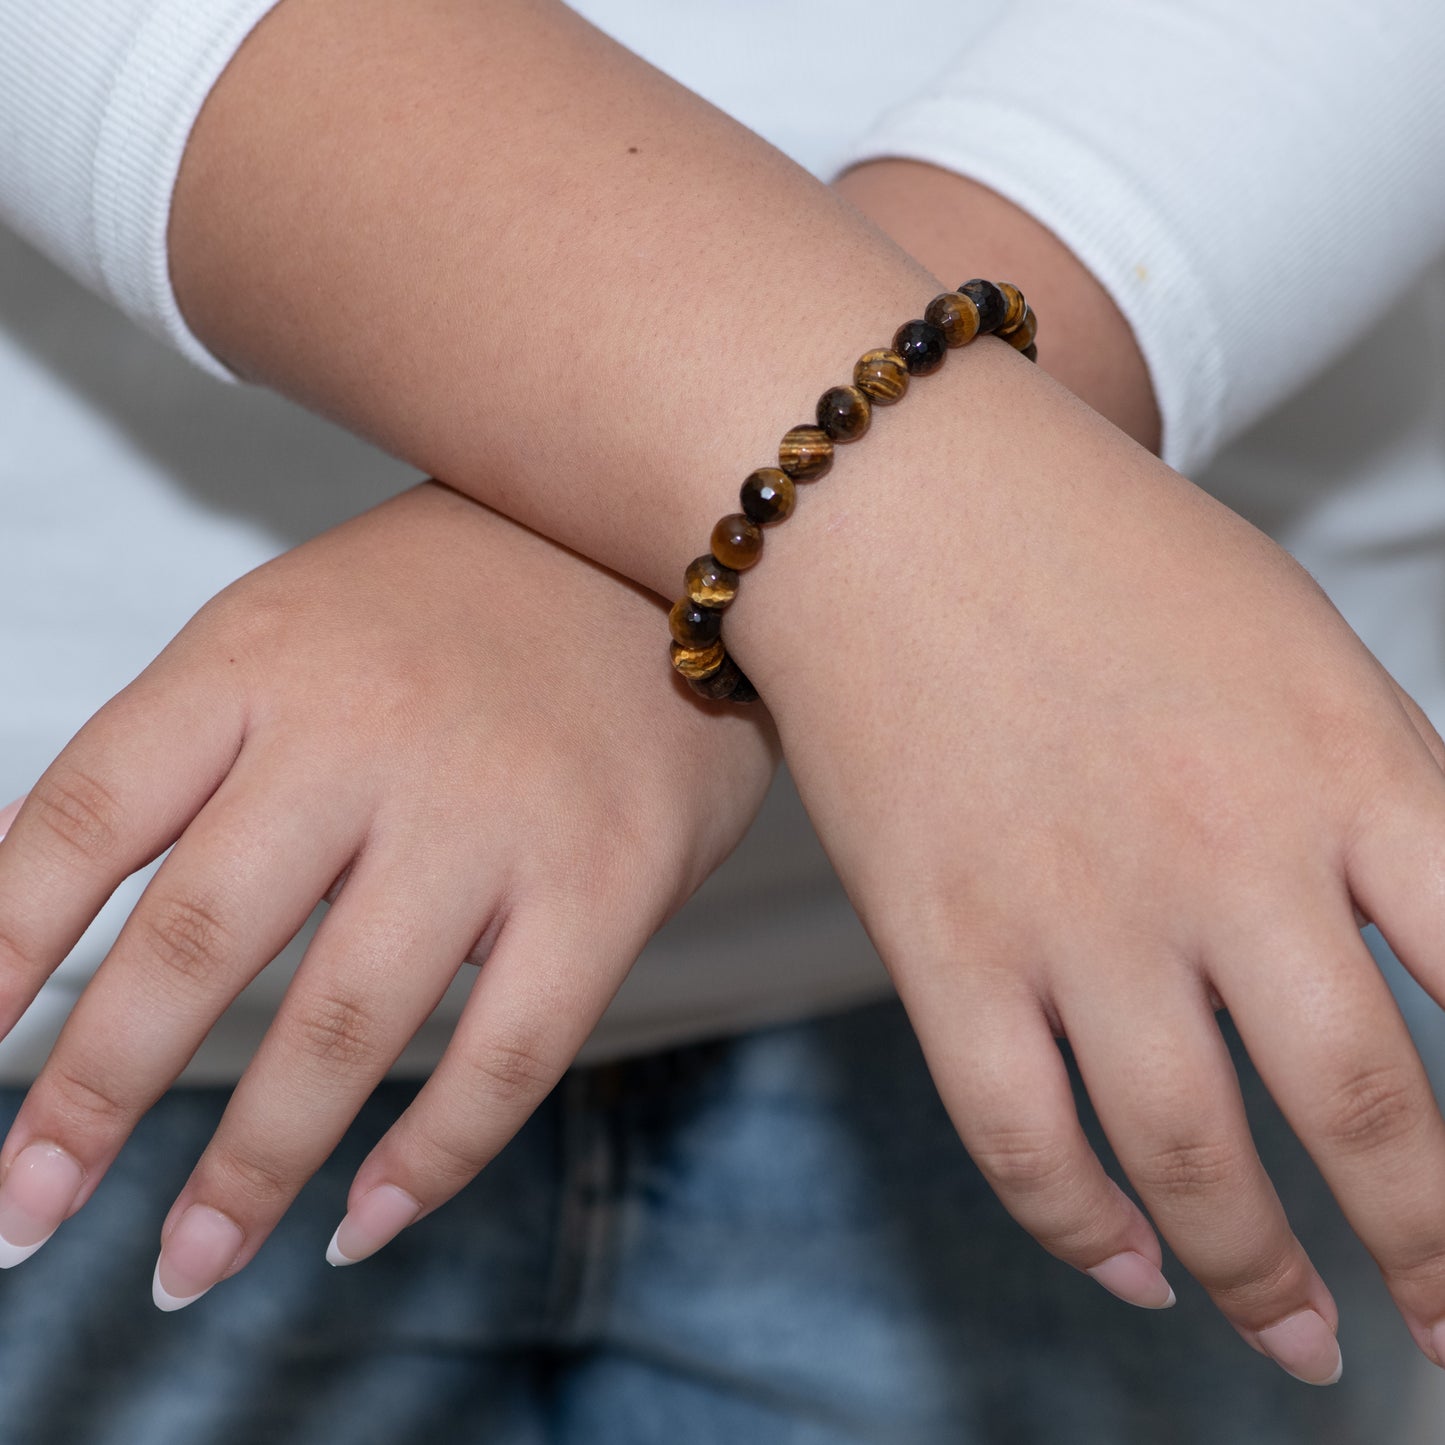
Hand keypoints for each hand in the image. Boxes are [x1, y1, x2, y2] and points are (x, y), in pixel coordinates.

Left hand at [0, 481, 775, 1305]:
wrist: (665, 555)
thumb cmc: (460, 605)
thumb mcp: (297, 624)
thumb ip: (193, 752)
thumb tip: (42, 914)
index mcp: (263, 658)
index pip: (88, 814)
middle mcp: (367, 734)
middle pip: (197, 941)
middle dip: (95, 1098)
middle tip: (30, 1210)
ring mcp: (492, 813)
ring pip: (345, 1025)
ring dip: (251, 1171)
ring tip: (190, 1263)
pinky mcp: (607, 880)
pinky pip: (507, 1053)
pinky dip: (428, 1161)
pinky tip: (363, 1223)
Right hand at [728, 338, 1444, 1385]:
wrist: (883, 492)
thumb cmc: (1092, 547)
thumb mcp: (1289, 640)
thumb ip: (1375, 796)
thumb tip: (1421, 957)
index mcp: (1346, 762)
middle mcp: (1224, 856)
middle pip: (1373, 1119)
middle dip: (1432, 1263)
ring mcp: (1075, 911)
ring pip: (1195, 1161)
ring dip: (1262, 1279)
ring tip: (1300, 1342)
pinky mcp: (943, 945)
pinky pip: (1024, 1137)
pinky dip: (1082, 1230)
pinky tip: (1127, 1268)